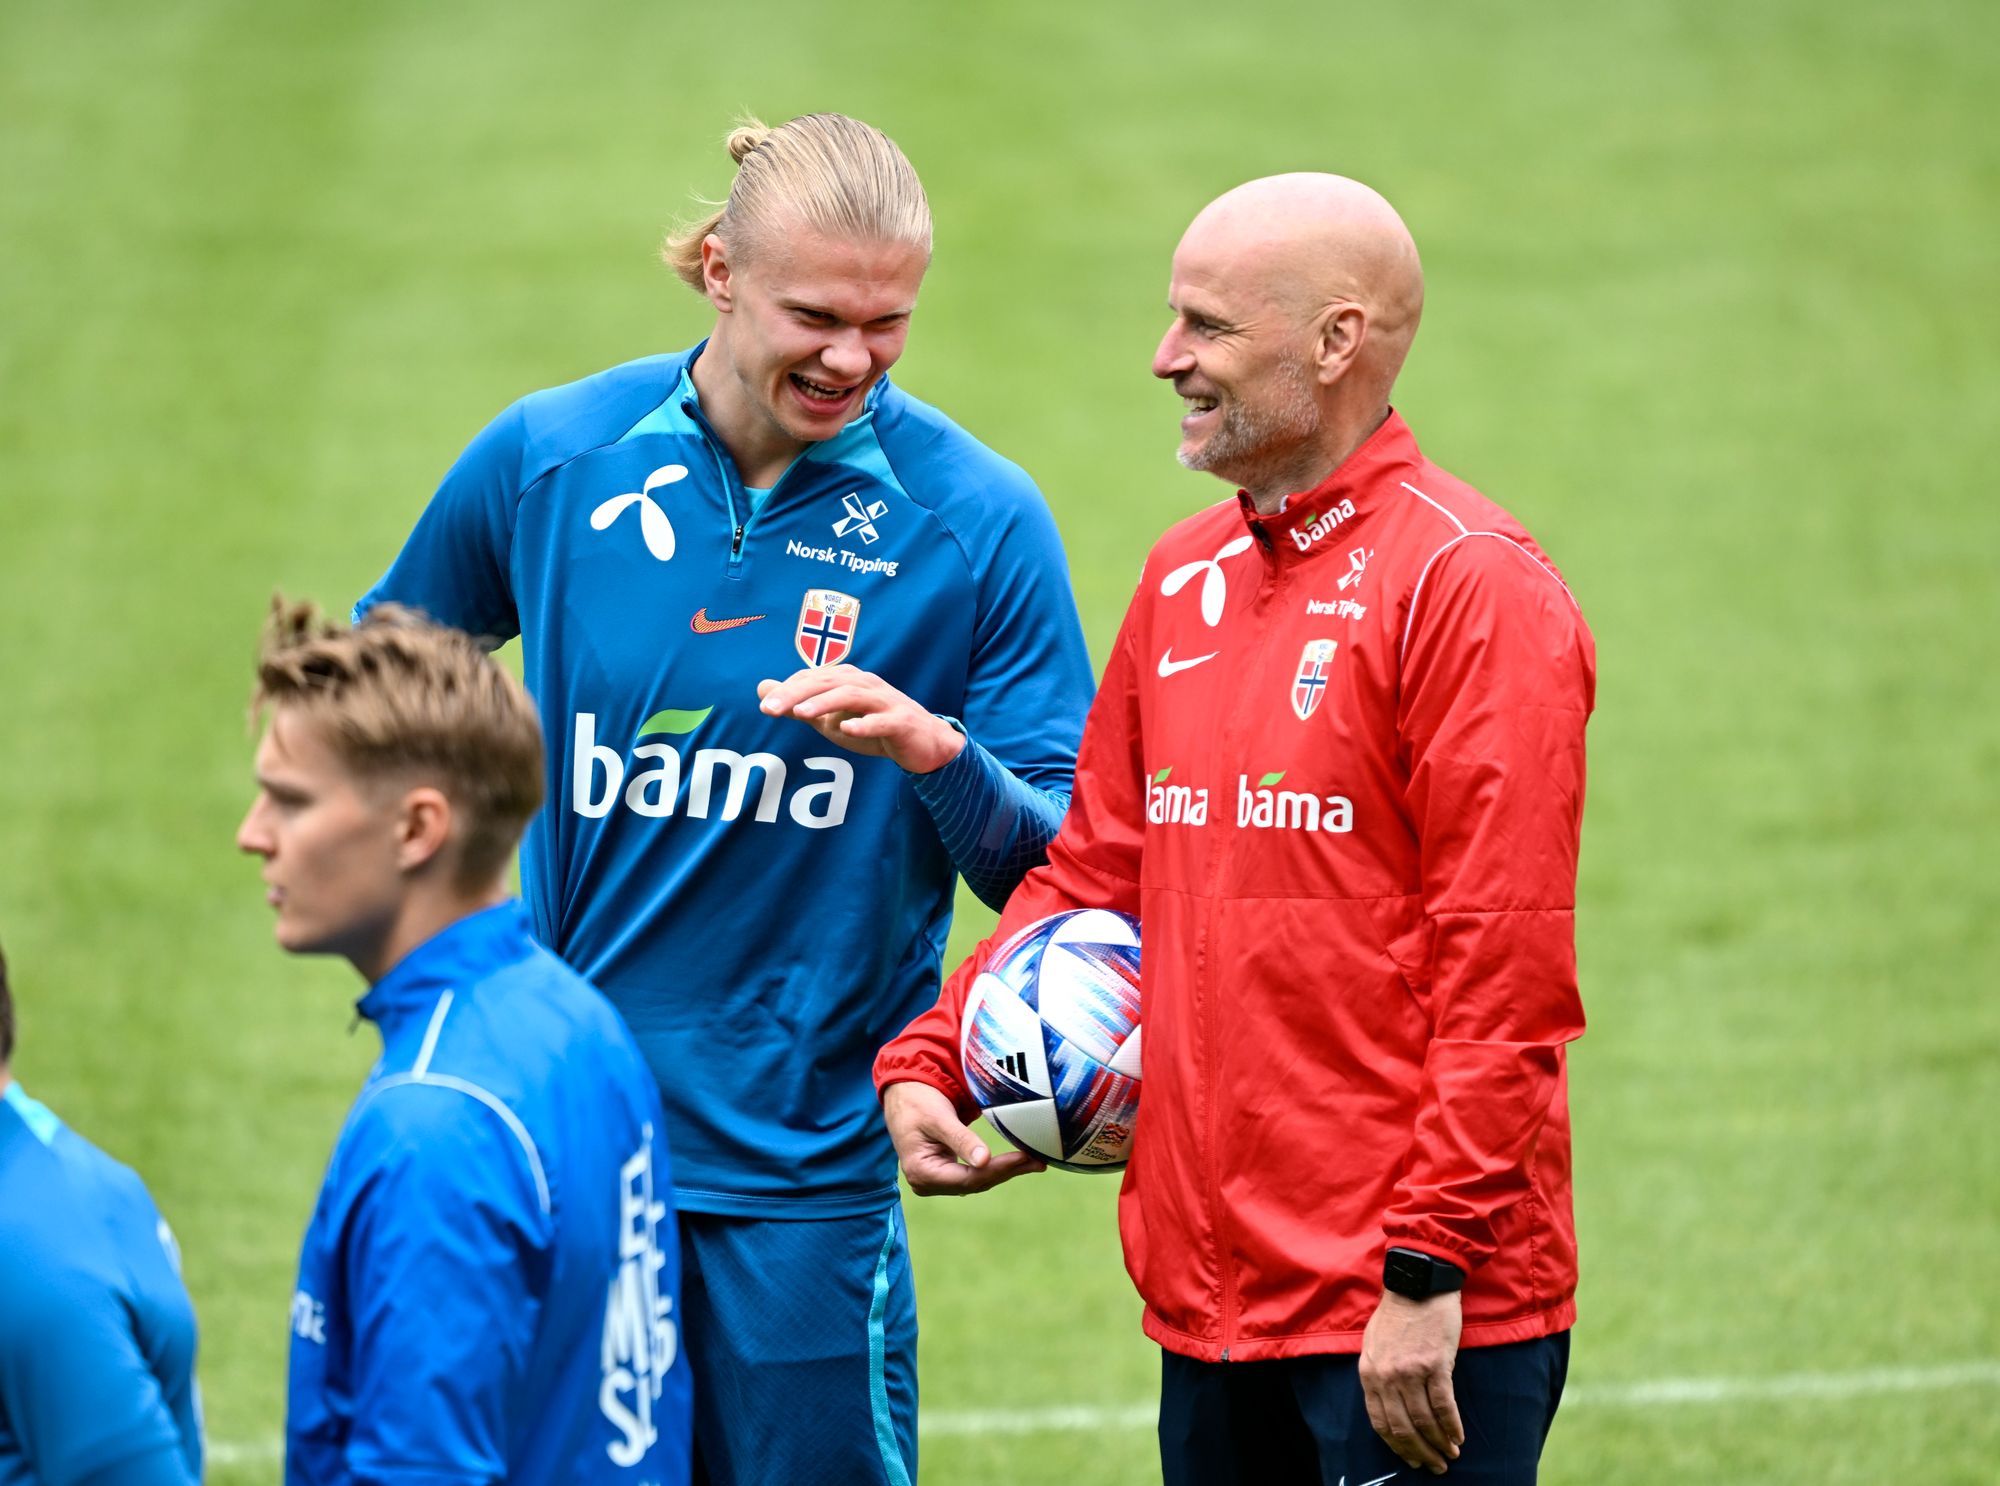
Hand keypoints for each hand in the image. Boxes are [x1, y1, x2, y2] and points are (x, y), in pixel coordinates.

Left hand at [757, 665, 965, 773]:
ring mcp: (884, 701)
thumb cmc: (873, 726)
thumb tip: (763, 689)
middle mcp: (865, 684)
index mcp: (847, 680)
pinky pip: (882, 721)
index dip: (787, 690)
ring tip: (801, 714)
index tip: (765, 706)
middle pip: (827, 683)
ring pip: (852, 696)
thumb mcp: (830, 717)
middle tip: (770, 709)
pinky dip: (864, 724)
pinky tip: (847, 729)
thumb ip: (798, 704)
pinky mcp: (901, 722)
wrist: (923, 742)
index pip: (812, 679)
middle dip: (797, 694)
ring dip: (825, 703)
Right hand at [882, 1081, 1044, 1194]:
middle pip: (975, 1183)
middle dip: (1007, 1172)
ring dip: (1005, 1171)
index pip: (968, 1179)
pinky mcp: (945, 1172)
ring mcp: (936, 1180)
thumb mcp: (939, 1117)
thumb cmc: (917, 1101)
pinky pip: (974, 1174)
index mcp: (922, 1173)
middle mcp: (928, 1183)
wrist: (903, 1094)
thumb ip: (960, 1139)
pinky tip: (1017, 1161)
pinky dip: (995, 1167)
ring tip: (1035, 1161)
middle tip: (1039, 1162)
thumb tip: (984, 1161)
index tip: (1024, 1158)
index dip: (998, 1170)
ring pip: (977, 1181)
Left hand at [1358, 1290, 1463, 1474]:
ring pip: (1425, 1421)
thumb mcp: (1373, 1344)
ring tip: (1451, 1455)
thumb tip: (1388, 1406)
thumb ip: (1378, 1374)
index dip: (1397, 1446)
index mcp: (1369, 1373)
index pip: (1380, 1422)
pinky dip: (1452, 1426)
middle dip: (1420, 1452)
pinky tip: (1459, 1437)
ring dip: (1439, 1444)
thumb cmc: (1398, 1314)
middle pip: (1403, 1427)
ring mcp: (1410, 1371)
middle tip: (1435, 1466)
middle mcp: (1387, 1376)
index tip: (1411, 1459)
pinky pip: (1444, 1405)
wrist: (1418, 1285)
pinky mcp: (1436, 1364)